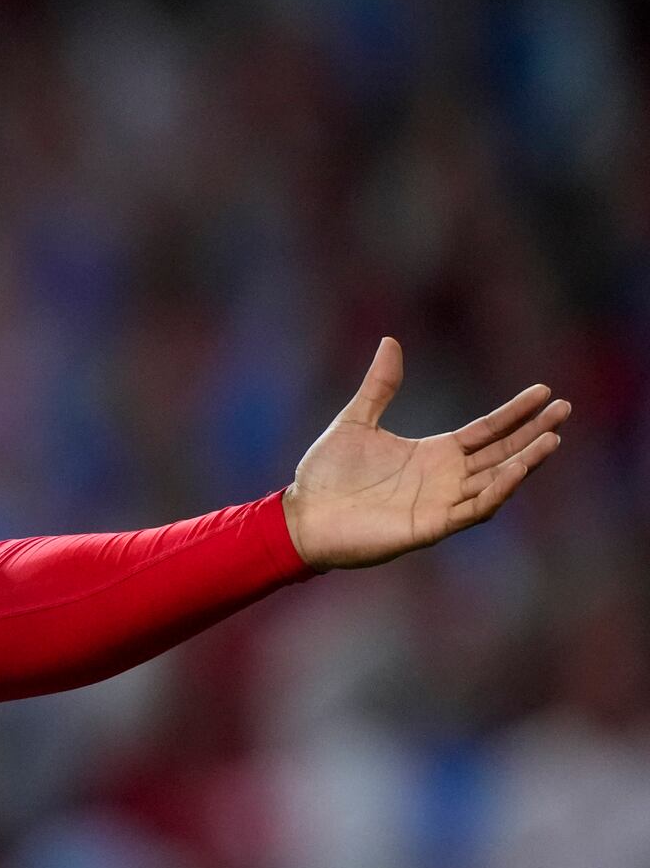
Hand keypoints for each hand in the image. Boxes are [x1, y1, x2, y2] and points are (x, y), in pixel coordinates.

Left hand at [283, 338, 567, 569]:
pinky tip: (515, 470)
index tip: (544, 392)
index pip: (486, 431)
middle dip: (533, 432)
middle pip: (502, 452)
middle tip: (565, 409)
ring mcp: (442, 503)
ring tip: (552, 439)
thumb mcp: (356, 420)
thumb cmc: (326, 474)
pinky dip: (497, 490)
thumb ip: (379, 386)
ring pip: (496, 481)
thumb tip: (390, 341)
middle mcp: (445, 478)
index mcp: (433, 453)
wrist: (302, 516)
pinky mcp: (430, 526)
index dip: (515, 413)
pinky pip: (474, 509)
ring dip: (525, 462)